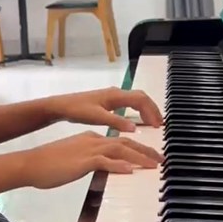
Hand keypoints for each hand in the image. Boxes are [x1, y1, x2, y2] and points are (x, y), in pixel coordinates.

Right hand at [20, 131, 162, 189]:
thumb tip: (103, 169)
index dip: (137, 148)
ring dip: (139, 156)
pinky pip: (105, 161)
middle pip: (125, 142)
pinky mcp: (83, 160)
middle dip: (145, 151)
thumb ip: (90, 162)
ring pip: (120, 149)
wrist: (31, 163)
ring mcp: (88, 149)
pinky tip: (131, 170)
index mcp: (91, 138)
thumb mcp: (74, 161)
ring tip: (154, 165)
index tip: (149, 156)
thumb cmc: (49, 164)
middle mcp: (93, 140)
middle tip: (161, 159)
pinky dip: (119, 165)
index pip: (119, 141)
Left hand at [47, 87, 163, 132]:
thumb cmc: (78, 110)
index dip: (151, 111)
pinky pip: (129, 104)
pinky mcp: (109, 102)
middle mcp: (117, 93)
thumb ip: (116, 122)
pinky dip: (138, 111)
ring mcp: (113, 97)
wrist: (62, 106)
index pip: (141, 99)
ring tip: (153, 124)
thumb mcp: (97, 117)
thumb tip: (135, 128)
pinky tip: (138, 122)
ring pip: (136, 100)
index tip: (158, 125)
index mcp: (116, 95)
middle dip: (152, 110)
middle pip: (141, 98)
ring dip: (146, 110)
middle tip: (160, 126)